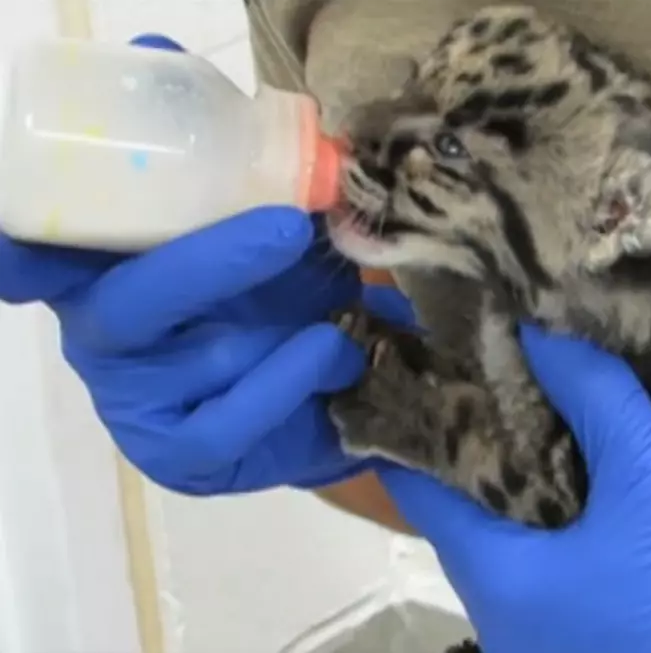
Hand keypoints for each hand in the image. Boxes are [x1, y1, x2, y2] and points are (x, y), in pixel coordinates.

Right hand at [0, 35, 378, 493]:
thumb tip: (157, 50)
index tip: (29, 245)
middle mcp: (109, 339)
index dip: (23, 246)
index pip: (40, 258)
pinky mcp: (187, 455)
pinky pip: (230, 420)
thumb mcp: (253, 211)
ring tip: (333, 304)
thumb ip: (212, 147)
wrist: (332, 377)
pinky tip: (334, 353)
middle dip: (204, 263)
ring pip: (187, 362)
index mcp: (108, 272)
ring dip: (271, 326)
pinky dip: (291, 378)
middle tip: (287, 225)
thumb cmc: (281, 286)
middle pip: (123, 305)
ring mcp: (142, 405)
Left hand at [380, 325, 650, 652]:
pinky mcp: (582, 643)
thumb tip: (536, 331)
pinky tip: (582, 484)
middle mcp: (501, 620)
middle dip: (478, 451)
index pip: (421, 495)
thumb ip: (595, 400)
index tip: (433, 374)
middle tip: (493, 379)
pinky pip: (545, 570)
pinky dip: (552, 522)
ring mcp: (540, 641)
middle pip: (464, 518)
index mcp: (496, 581)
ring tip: (537, 414)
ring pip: (509, 545)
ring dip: (520, 486)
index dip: (424, 430)